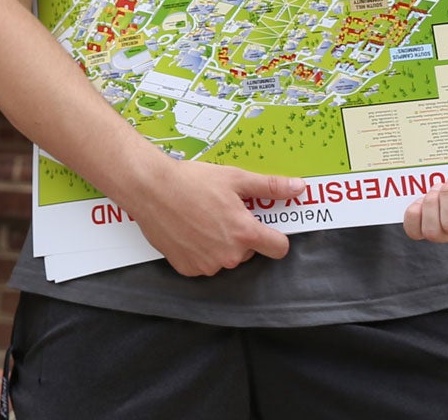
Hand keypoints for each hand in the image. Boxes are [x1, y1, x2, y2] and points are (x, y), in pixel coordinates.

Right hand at [126, 160, 304, 277]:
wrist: (149, 187)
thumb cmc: (191, 180)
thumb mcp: (234, 178)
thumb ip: (270, 186)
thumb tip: (299, 188)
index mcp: (245, 233)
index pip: (279, 248)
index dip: (274, 236)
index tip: (262, 226)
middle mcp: (229, 255)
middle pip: (248, 252)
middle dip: (240, 236)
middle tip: (220, 214)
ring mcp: (207, 264)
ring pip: (225, 259)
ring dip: (219, 245)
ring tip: (200, 220)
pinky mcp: (187, 268)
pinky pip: (203, 264)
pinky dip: (198, 251)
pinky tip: (187, 231)